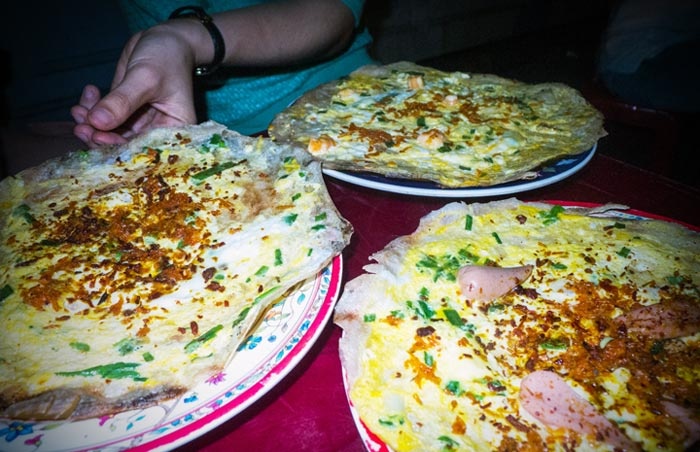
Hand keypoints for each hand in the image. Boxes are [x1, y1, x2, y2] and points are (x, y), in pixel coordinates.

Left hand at [71, 24, 199, 147]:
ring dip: (91, 124)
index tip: (97, 136)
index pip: (144, 149)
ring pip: (110, 133)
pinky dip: (92, 109)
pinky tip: (89, 93)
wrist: (165, 38)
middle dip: (100, 137)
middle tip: (81, 127)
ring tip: (78, 109)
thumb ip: (122, 101)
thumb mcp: (145, 78)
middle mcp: (157, 130)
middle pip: (125, 145)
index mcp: (173, 130)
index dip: (120, 147)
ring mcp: (139, 121)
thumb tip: (96, 123)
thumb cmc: (166, 56)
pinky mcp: (124, 110)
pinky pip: (104, 118)